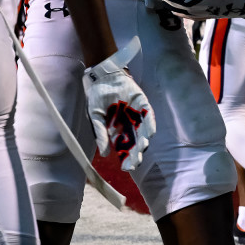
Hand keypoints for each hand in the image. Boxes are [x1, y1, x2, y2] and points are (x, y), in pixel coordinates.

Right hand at [83, 45, 154, 171]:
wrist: (101, 76)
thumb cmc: (97, 97)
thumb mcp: (95, 117)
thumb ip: (100, 134)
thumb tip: (105, 154)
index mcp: (117, 131)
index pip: (124, 148)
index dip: (126, 157)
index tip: (127, 167)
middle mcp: (129, 124)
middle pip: (135, 142)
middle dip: (136, 152)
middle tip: (136, 161)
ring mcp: (136, 114)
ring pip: (143, 130)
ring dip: (143, 140)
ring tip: (142, 148)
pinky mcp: (142, 102)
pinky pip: (148, 114)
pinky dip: (149, 123)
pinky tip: (150, 132)